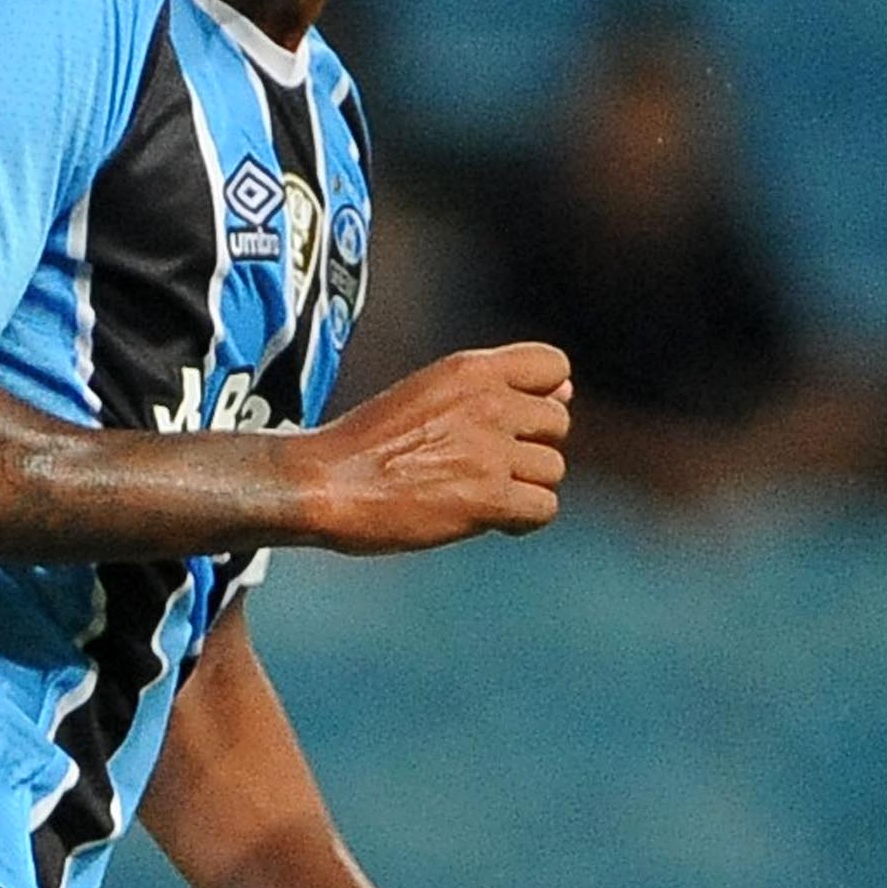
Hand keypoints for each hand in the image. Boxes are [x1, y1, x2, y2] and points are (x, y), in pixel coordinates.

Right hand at [297, 343, 572, 553]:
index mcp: (469, 369)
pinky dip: (520, 520)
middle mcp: (487, 402)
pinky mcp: (487, 497)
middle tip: (482, 464)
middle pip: (558, 423)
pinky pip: (544, 509)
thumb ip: (494, 389)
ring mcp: (489, 450)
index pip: (554, 366)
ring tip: (476, 492)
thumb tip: (567, 392)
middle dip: (529, 446)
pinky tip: (487, 519)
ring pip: (554, 470)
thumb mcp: (427, 393)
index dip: (541, 395)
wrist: (319, 484)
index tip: (509, 419)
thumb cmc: (364, 444)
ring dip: (522, 486)